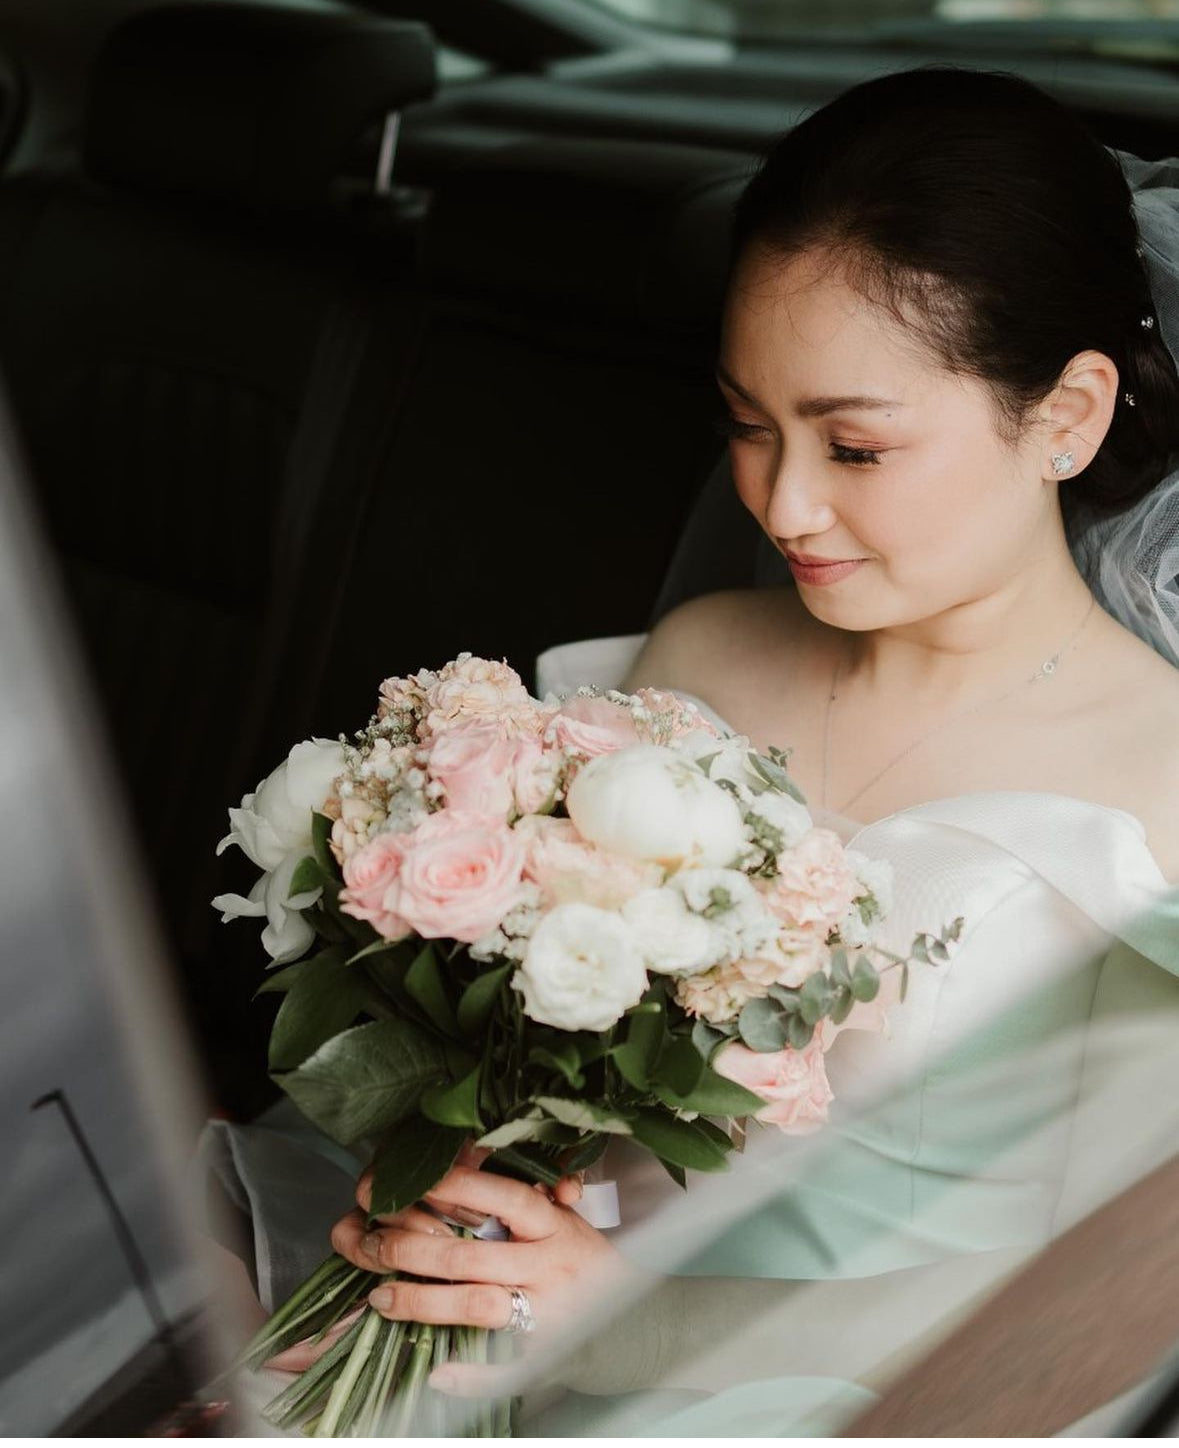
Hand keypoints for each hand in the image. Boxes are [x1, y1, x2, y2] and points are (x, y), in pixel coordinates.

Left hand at [344, 1160, 624, 1396]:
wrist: (636, 1326)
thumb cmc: (584, 1263)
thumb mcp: (563, 1221)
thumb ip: (521, 1197)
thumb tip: (470, 1156)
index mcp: (553, 1226)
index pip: (501, 1197)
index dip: (454, 1186)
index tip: (409, 1179)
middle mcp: (550, 1267)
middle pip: (471, 1254)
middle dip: (411, 1247)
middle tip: (370, 1240)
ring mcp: (549, 1316)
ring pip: (477, 1307)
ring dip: (423, 1302)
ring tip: (380, 1296)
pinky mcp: (546, 1361)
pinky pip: (502, 1372)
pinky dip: (467, 1375)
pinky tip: (435, 1372)